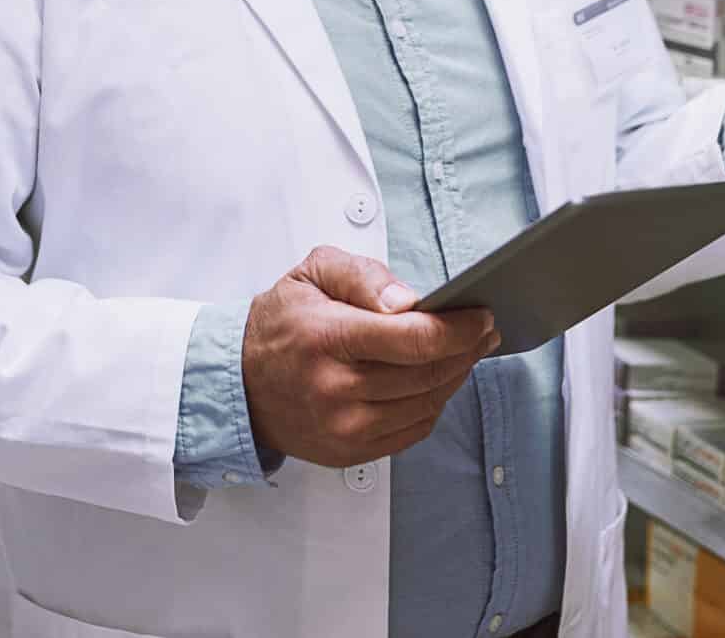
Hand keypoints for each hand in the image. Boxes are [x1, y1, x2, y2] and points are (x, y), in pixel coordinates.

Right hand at [241, 246, 498, 468]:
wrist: (241, 384)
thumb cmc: (281, 324)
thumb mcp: (313, 273)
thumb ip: (364, 277)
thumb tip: (410, 302)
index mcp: (327, 338)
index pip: (413, 339)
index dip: (459, 329)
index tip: (481, 316)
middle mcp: (336, 389)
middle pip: (428, 373)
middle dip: (467, 349)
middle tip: (483, 331)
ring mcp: (344, 427)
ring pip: (427, 403)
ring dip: (455, 377)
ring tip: (464, 352)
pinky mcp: (351, 452)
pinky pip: (413, 430)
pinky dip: (433, 404)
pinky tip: (436, 381)